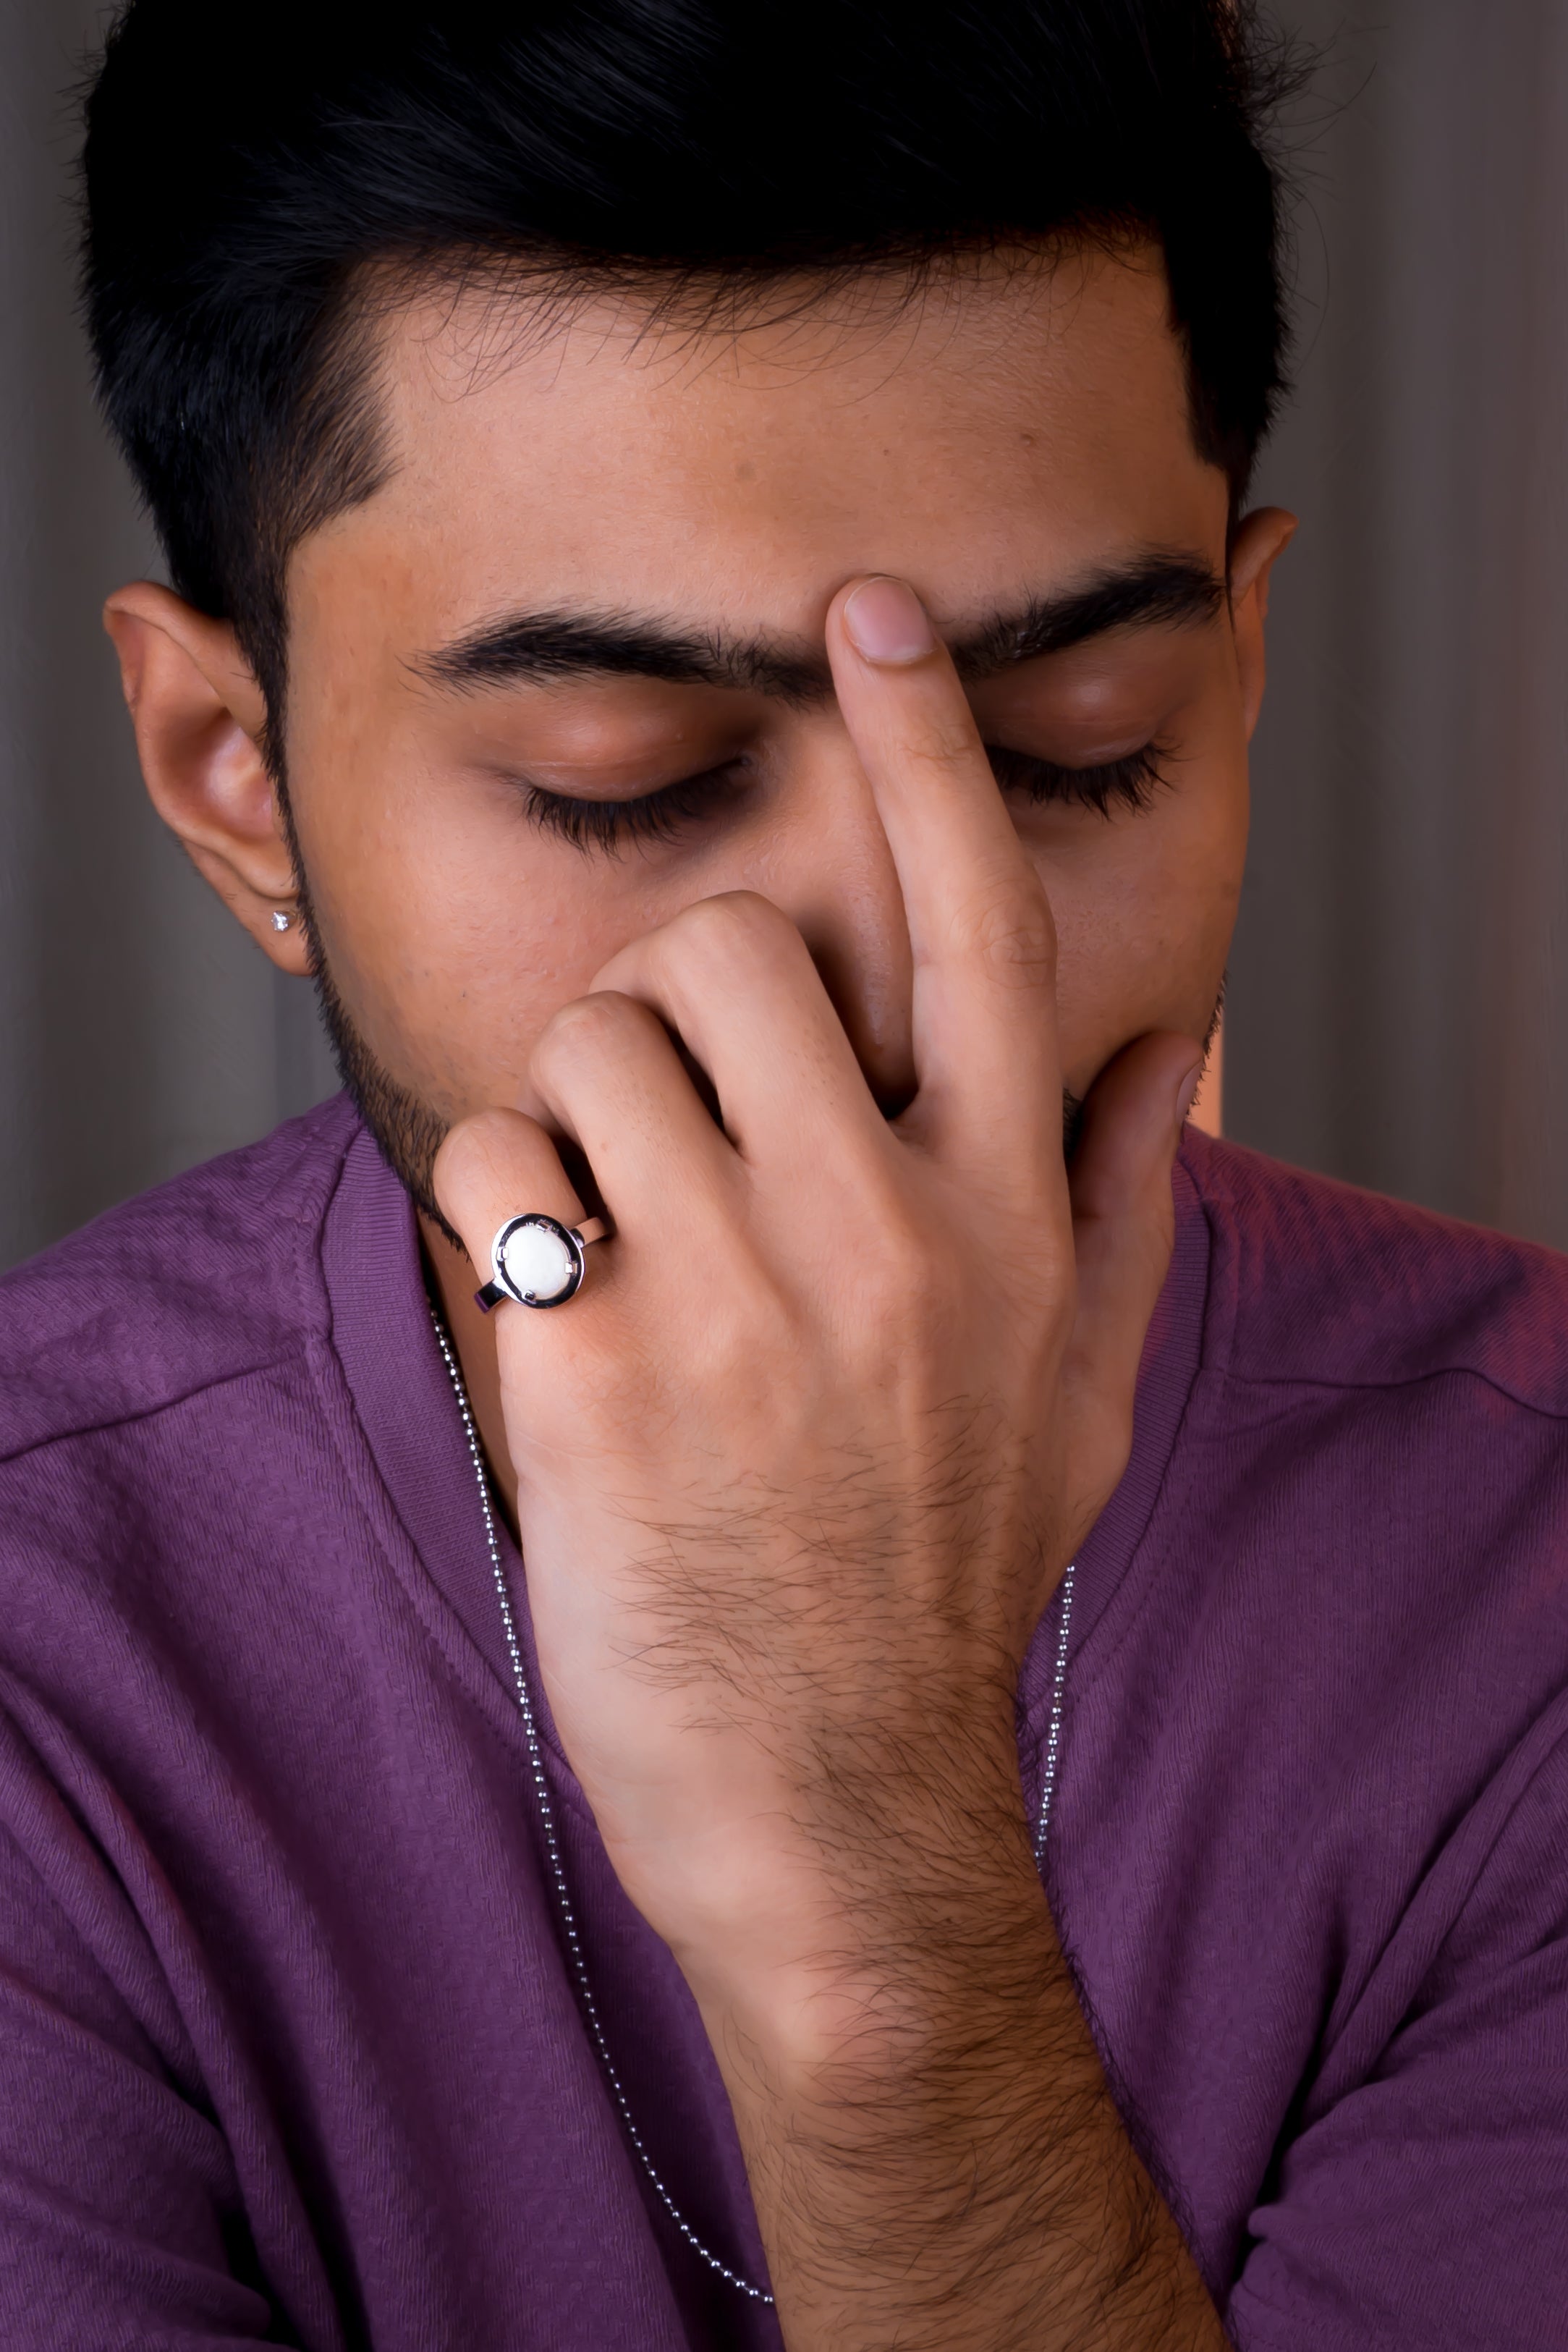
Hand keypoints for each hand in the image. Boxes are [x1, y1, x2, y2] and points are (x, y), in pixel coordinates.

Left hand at [435, 576, 1215, 2348]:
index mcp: (1008, 1217)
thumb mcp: (1088, 1395)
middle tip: (681, 1119)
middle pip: (733, 949)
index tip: (869, 615)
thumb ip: (1122, 1199)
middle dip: (678, 1004)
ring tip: (622, 1237)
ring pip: (595, 1042)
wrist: (836, 1802)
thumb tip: (1169, 1043)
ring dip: (581, 1116)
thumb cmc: (946, 1582)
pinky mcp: (601, 1374)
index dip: (924, 746)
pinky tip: (561, 1311)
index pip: (980, 926)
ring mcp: (743, 1301)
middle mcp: (887, 1233)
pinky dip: (500, 1212)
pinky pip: (498, 1169)